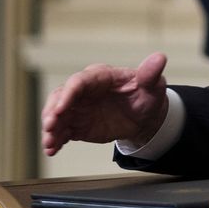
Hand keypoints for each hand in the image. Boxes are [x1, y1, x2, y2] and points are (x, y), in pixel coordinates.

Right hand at [40, 53, 170, 155]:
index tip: (60, 109)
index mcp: (100, 77)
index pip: (79, 82)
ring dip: (51, 129)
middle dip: (52, 112)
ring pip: (56, 115)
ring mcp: (77, 108)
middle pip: (60, 97)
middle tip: (50, 127)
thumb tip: (160, 57)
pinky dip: (55, 140)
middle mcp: (83, 91)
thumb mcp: (152, 86)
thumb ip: (151, 74)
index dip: (68, 94)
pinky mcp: (76, 124)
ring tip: (49, 143)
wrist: (143, 117)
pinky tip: (51, 150)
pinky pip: (62, 131)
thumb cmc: (146, 96)